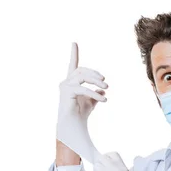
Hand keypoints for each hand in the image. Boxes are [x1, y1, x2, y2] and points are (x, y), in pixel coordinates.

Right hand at [56, 42, 107, 161]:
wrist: (73, 127)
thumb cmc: (81, 115)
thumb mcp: (91, 102)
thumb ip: (96, 94)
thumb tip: (103, 91)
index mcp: (72, 82)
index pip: (73, 65)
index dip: (74, 54)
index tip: (74, 42)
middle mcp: (66, 82)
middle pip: (82, 71)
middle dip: (95, 75)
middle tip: (106, 83)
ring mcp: (65, 86)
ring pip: (82, 76)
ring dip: (96, 81)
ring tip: (106, 88)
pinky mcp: (66, 92)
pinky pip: (83, 88)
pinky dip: (93, 93)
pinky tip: (104, 100)